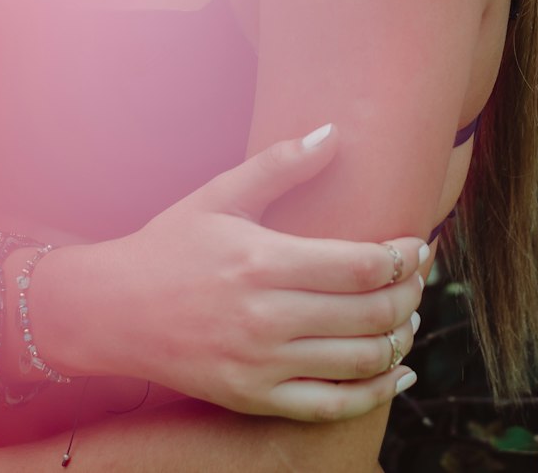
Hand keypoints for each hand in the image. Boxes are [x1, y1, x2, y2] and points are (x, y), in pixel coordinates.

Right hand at [33, 124, 426, 420]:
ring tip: (409, 316)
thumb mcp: (220, 194)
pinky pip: (333, 405)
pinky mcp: (255, 398)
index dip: (403, 257)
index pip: (360, 265)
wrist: (114, 311)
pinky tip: (399, 372)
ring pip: (360, 361)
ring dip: (400, 339)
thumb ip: (280, 164)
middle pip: (370, 313)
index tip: (419, 245)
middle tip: (422, 278)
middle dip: (410, 295)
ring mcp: (261, 364)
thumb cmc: (171, 243)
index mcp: (262, 260)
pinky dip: (377, 392)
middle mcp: (266, 317)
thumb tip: (334, 132)